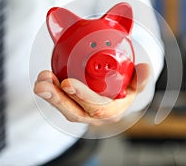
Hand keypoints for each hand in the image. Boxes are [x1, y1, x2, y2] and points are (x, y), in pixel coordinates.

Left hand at [34, 63, 149, 125]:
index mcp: (113, 111)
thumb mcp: (136, 85)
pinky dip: (50, 92)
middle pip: (75, 112)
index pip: (98, 108)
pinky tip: (43, 80)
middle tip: (44, 85)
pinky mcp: (72, 106)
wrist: (116, 96)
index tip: (68, 83)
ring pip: (64, 109)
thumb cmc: (125, 89)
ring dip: (49, 96)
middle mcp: (95, 116)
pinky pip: (60, 102)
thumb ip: (141, 78)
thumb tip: (145, 68)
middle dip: (57, 99)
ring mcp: (82, 112)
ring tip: (40, 82)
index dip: (83, 97)